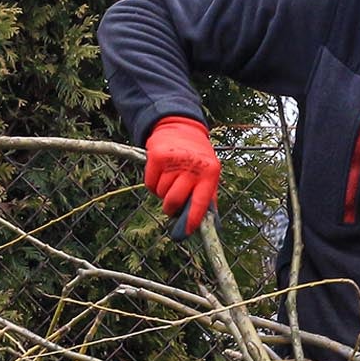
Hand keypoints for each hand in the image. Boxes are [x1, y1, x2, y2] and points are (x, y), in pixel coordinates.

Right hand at [143, 116, 220, 238]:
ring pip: (160, 193)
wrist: (180, 128)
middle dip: (171, 208)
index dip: (192, 220)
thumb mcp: (209, 175)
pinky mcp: (157, 156)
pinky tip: (160, 174)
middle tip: (171, 206)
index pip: (201, 202)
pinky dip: (152, 184)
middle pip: (175, 200)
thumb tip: (209, 227)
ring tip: (169, 180)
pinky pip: (149, 184)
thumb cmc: (197, 159)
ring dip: (162, 193)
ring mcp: (174, 161)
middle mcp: (192, 167)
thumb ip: (208, 199)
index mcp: (210, 174)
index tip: (184, 232)